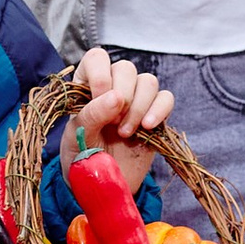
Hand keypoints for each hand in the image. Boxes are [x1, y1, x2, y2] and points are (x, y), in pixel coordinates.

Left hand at [62, 45, 172, 189]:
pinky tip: (147, 127)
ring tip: (125, 132)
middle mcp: (113, 87)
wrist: (101, 185)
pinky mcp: (155, 116)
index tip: (99, 100)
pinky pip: (166, 98)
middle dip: (122, 96)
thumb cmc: (82, 157)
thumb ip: (92, 114)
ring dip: (138, 106)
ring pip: (148, 81)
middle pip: (126, 68)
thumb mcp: (78, 136)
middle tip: (112, 125)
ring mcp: (136, 101)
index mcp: (87, 85)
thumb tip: (117, 96)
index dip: (100, 75)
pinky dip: (159, 110)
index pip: (97, 58)